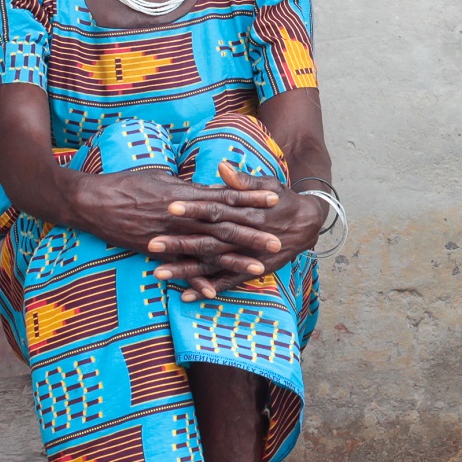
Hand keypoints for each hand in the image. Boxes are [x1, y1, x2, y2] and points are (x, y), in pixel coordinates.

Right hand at [70, 168, 281, 299]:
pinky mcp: (152, 250)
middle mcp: (180, 215)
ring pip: (206, 249)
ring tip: (258, 268)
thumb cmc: (125, 183)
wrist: (90, 201)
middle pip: (223, 225)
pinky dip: (195, 280)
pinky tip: (213, 291)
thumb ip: (185, 187)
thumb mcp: (160, 178)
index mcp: (184, 193)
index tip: (275, 197)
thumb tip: (206, 187)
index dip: (250, 197)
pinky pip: (178, 268)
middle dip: (252, 234)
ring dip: (233, 260)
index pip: (224, 194)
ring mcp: (168, 234)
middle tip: (278, 241)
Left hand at [149, 161, 327, 301]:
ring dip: (186, 269)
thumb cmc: (283, 200)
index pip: (216, 209)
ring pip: (212, 264)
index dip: (193, 208)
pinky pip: (226, 282)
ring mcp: (247, 256)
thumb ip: (243, 180)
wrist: (309, 224)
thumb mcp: (268, 185)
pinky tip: (184, 295)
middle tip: (152, 243)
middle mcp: (244, 236)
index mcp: (246, 212)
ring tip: (158, 273)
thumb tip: (222, 166)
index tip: (170, 206)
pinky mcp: (251, 270)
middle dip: (179, 242)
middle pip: (208, 239)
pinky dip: (206, 288)